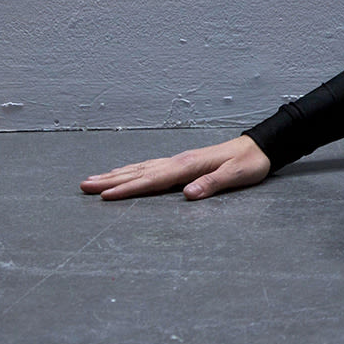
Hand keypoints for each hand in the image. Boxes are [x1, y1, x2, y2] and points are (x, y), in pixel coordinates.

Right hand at [81, 135, 271, 200]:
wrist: (259, 147)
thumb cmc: (250, 164)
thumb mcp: (236, 176)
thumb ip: (212, 184)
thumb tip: (187, 195)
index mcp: (188, 166)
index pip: (153, 180)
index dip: (129, 188)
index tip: (106, 196)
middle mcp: (178, 161)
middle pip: (139, 172)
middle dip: (110, 181)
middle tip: (84, 186)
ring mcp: (178, 161)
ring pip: (140, 168)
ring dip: (116, 174)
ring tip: (92, 180)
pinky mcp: (181, 163)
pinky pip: (149, 167)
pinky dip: (131, 170)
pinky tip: (122, 173)